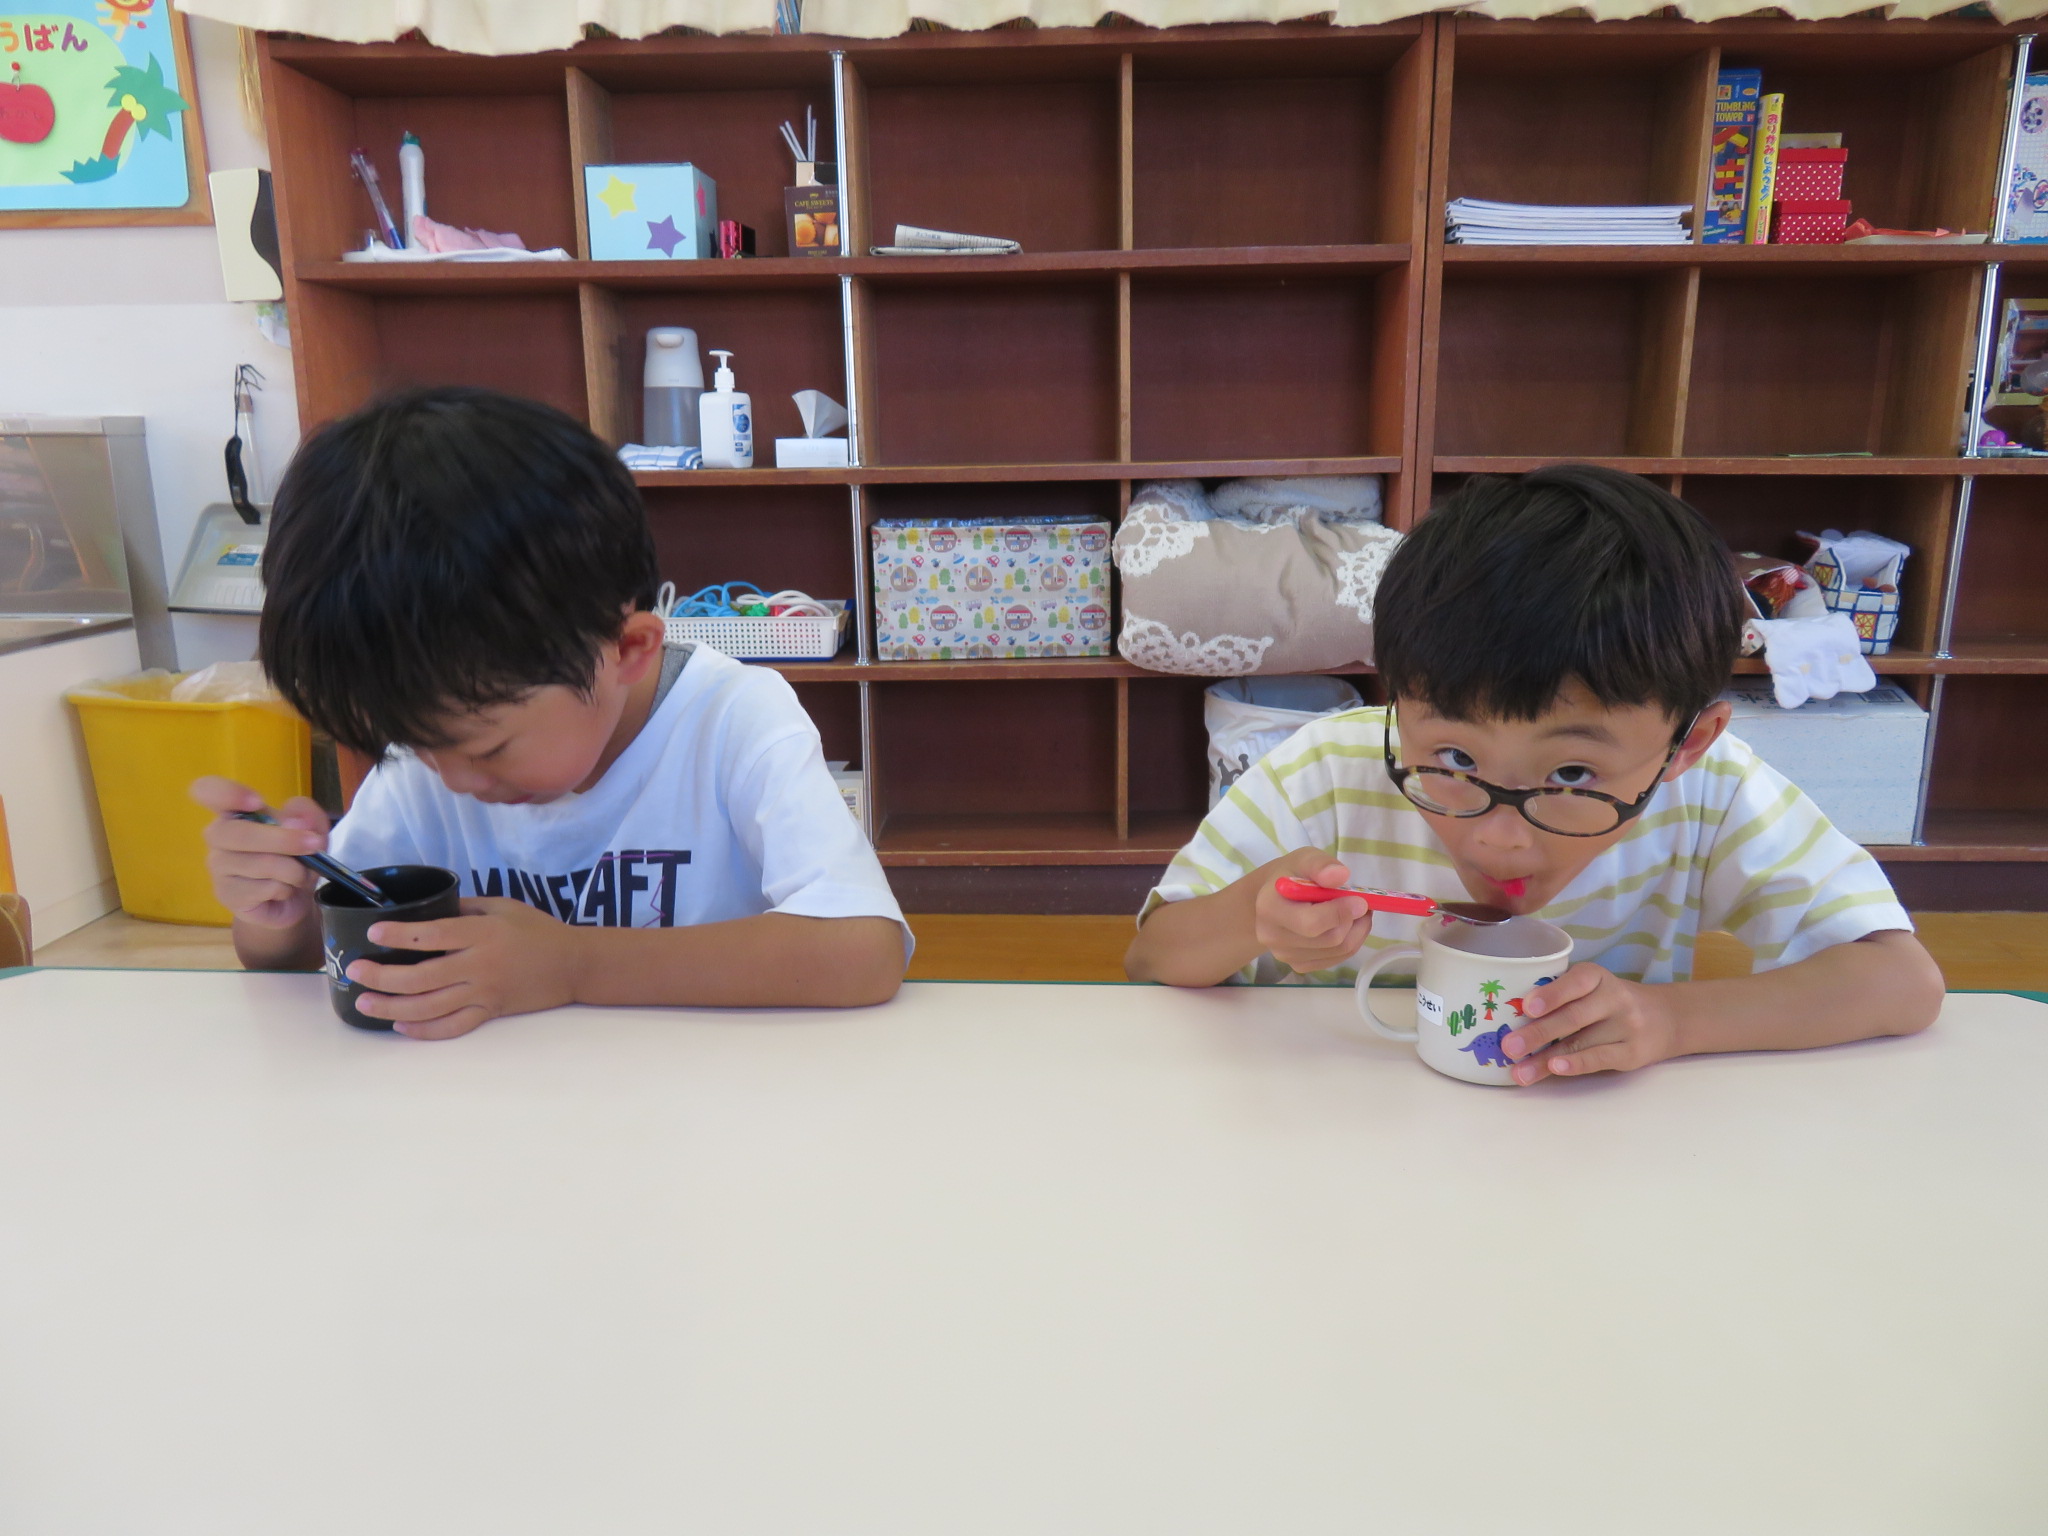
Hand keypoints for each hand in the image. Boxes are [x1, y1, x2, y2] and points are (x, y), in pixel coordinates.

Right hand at [191, 776, 330, 928]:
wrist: (292, 899)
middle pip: (239, 833)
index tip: (258, 802)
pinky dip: (286, 888)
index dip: (228, 793)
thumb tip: (296, 822)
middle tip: (313, 845)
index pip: (207, 791)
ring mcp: (218, 866)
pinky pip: (265, 888)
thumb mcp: (312, 831)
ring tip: (297, 875)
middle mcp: (218, 835)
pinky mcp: (226, 894)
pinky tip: (282, 890)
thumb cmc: (294, 858)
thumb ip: (308, 816)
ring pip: (260, 863)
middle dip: (284, 840)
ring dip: (294, 870)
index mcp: (234, 811)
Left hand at [347, 896, 578, 1039]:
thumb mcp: (503, 906)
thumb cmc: (538, 930)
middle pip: (422, 977)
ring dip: (392, 1006)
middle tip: (355, 971)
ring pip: (430, 1007)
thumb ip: (464, 907)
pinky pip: (452, 1027)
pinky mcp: (490, 1013)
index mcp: (483, 934)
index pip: (433, 935)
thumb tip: (424, 911)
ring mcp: (484, 994)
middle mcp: (480, 966)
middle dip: (382, 976)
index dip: (400, 936)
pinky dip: (424, 1030)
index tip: (374, 934)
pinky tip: (400, 1025)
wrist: (573, 965)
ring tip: (365, 1002)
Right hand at [1251, 849, 1373, 976]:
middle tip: (1364, 904)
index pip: (1311, 923)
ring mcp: (1285, 955)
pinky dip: (1351, 942)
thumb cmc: (1292, 875)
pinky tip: (1347, 925)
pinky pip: (1336, 959)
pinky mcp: (1298, 966)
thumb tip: (1340, 876)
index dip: (1341, 913)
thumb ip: (1321, 864)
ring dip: (1357, 931)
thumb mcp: (1304, 858)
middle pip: (1330, 939)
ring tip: (1357, 912)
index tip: (1360, 900)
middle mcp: (1272, 937)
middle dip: (1354, 921)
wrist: (1274, 898)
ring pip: (1338, 951)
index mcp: (1270, 907)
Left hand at [1501, 963, 1679, 1084]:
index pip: (1575, 982)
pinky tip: (1555, 1069)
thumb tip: (1510, 1021)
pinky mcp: (1633, 1052)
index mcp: (1596, 976)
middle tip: (1509, 1047)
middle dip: (1537, 1034)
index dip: (1552, 994)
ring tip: (1519, 1071)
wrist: (1663, 1018)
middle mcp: (1614, 998)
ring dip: (1545, 1060)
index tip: (1527, 1007)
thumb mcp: (1589, 988)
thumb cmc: (1607, 1002)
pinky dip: (1576, 1064)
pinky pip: (1600, 1058)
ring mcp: (1626, 1026)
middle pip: (1572, 1017)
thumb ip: (1559, 997)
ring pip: (1580, 1043)